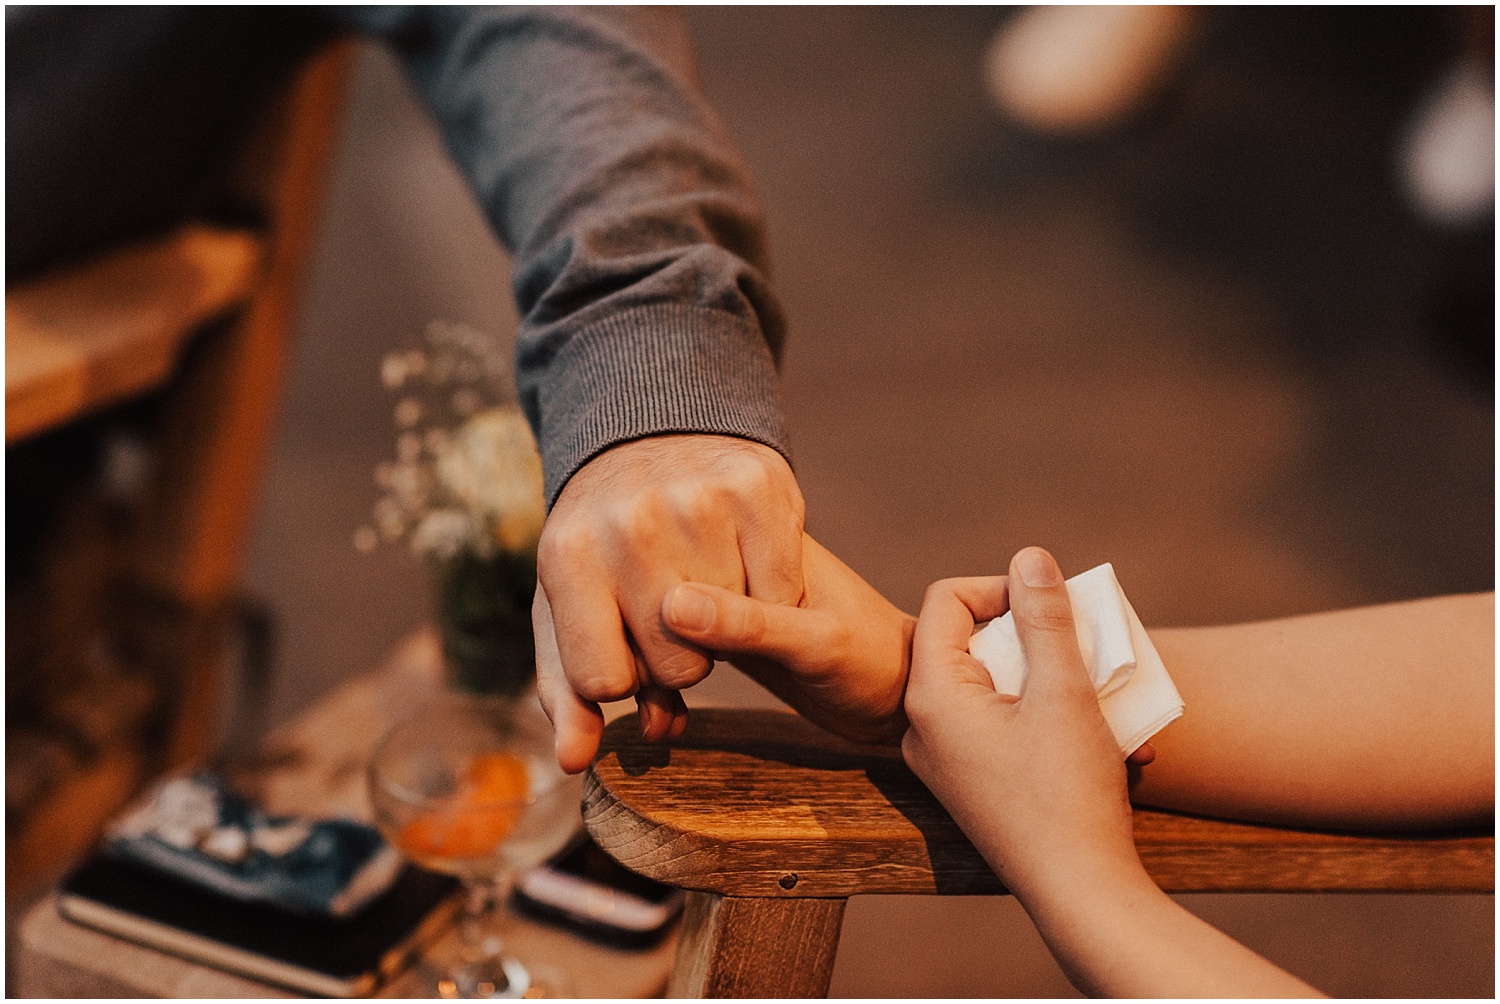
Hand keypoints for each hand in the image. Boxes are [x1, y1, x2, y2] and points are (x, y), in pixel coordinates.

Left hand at [533, 434, 804, 772]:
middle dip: (678, 656)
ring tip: (706, 577)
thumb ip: (568, 691)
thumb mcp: (569, 609)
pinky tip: (746, 561)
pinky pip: (780, 593)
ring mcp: (695, 500)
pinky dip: (771, 592)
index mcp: (566, 556)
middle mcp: (628, 523)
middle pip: (677, 666)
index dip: (624, 677)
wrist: (654, 438)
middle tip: (672, 609)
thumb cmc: (606, 549)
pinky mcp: (758, 485)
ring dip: (727, 623)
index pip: (604, 682)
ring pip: (732, 634)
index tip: (626, 643)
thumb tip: (577, 761)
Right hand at [660, 534, 915, 744]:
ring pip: (646, 625)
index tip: (698, 653)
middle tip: (684, 684)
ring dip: (646, 676)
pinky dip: (654, 690)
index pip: (677, 559)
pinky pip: (659, 652)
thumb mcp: (818, 642)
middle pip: (648, 594)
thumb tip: (673, 606)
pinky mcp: (709, 631)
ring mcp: (714, 593)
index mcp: (755, 527)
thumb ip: (750, 623)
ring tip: (669, 707)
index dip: (671, 615)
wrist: (894, 693)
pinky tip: (666, 717)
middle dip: (651, 653)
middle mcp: (726, 552)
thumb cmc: (877, 657)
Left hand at [900, 547, 1141, 902]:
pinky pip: (1002, 723)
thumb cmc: (1068, 793)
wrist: (1080, 892)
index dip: (1001, 586)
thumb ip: (1045, 618)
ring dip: (1054, 678)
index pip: (947, 600)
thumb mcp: (1063, 691)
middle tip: (1088, 648)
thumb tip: (1030, 557)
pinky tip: (1110, 741)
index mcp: (930, 696)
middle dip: (1036, 636)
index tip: (1053, 604)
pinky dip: (1050, 717)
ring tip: (1109, 697)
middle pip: (970, 640)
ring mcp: (945, 757)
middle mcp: (923, 725)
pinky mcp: (971, 780)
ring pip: (994, 683)